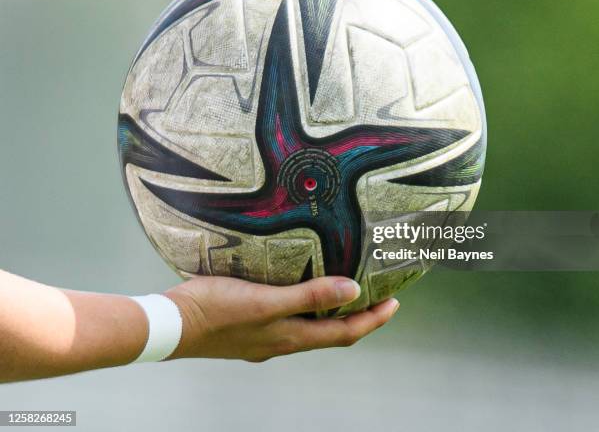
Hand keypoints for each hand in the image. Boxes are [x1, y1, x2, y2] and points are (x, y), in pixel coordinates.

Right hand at [165, 276, 398, 362]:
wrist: (172, 324)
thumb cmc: (216, 311)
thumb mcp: (266, 301)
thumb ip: (308, 296)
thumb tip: (352, 290)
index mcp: (291, 337)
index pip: (345, 333)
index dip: (373, 320)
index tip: (395, 304)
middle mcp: (283, 341)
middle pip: (332, 332)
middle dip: (359, 316)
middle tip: (378, 295)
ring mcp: (266, 336)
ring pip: (311, 327)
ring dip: (334, 312)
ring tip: (346, 289)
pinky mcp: (251, 326)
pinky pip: (291, 319)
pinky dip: (308, 306)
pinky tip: (300, 289)